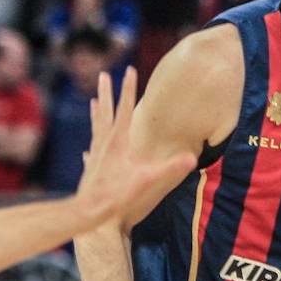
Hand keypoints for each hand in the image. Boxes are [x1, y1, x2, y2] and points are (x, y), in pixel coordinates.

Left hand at [75, 68, 194, 225]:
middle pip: (106, 111)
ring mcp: (96, 153)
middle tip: (103, 74)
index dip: (129, 88)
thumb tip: (192, 157)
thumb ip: (169, 168)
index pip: (126, 108)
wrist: (89, 211)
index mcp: (118, 140)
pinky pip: (93, 147)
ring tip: (93, 100)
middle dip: (107, 92)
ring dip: (97, 111)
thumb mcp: (146, 180)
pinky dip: (93, 140)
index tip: (130, 69)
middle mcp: (104, 142)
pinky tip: (89, 147)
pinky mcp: (91, 165)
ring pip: (96, 126)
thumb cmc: (116, 195)